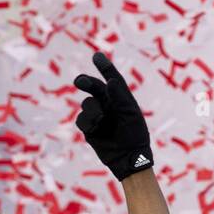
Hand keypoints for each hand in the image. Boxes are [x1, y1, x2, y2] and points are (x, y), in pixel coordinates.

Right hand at [73, 52, 152, 180]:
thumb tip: (109, 81)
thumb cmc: (134, 134)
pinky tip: (96, 128)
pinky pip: (82, 119)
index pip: (111, 78)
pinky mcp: (89, 129)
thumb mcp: (130, 113)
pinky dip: (88, 122)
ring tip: (102, 121)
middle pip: (93, 88)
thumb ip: (119, 96)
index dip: (104, 67)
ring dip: (93, 111)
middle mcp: (108, 104)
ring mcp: (97, 116)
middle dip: (86, 82)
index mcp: (120, 97)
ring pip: (87, 104)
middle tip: (79, 82)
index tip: (96, 56)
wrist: (128, 157)